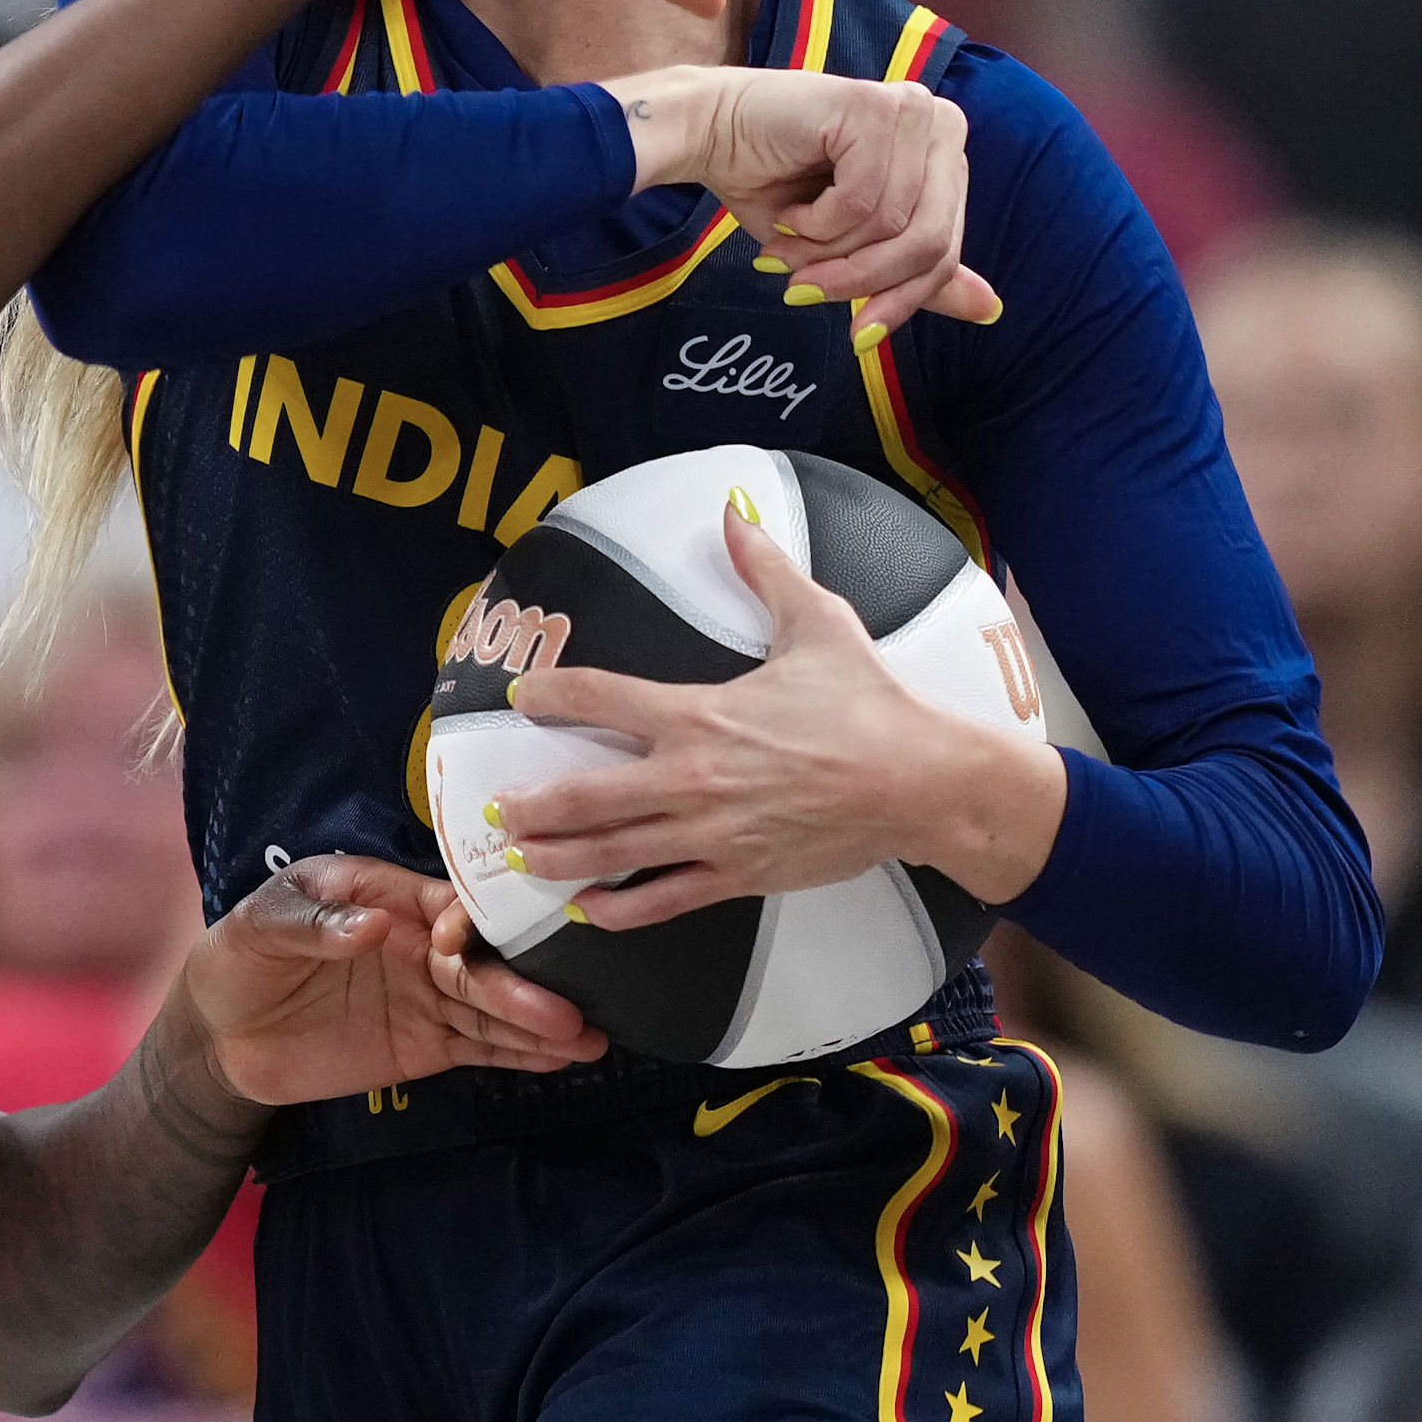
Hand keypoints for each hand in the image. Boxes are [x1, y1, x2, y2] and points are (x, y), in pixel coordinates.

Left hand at [180, 855, 601, 1107]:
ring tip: (590, 1038)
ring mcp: (428, 997)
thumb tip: (375, 927)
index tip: (470, 948)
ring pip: (492, 1007)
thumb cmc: (239, 955)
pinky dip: (521, 1053)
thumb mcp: (259, 925)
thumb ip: (314, 923)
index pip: (446, 902)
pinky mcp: (426, 1045)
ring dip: (540, 1022)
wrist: (220, 1037)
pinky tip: (564, 1057)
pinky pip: (481, 1046)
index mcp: (386, 896)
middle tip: (568, 1010)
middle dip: (524, 984)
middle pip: (483, 961)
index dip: (470, 923)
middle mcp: (421, 943)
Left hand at [493, 505, 1065, 916]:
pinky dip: (618, 910)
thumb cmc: (869, 704)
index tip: (526, 695)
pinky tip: (588, 911)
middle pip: (585, 794)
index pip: (600, 697)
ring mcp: (710, 833)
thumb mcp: (817, 623)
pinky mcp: (737, 875)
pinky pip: (663, 900)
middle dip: (532, 804)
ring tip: (522, 860)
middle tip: (499, 807)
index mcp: (699, 713)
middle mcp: (691, 776)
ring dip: (558, 857)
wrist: (922, 781)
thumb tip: (734, 510)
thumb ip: (765, 569)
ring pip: (612, 854)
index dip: (552, 694)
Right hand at [610, 67, 996, 337]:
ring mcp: (911, 109)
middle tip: (803, 291)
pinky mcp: (874, 107)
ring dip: (826, 251)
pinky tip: (789, 206)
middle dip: (862, 280)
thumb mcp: (852, 244)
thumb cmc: (774, 184)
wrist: (706, 133)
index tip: (859, 335)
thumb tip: (993, 310)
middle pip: (930, 241)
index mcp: (944, 151)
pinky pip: (861, 202)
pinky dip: (815, 222)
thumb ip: (918, 272)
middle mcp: (940, 122)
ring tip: (788, 238)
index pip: (947, 247)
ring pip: (892, 226)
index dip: (901, 299)